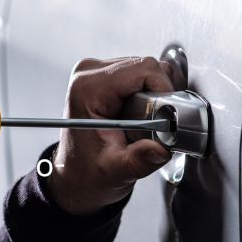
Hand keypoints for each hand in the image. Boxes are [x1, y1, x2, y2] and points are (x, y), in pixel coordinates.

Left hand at [49, 57, 174, 215]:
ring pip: (145, 69)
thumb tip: (159, 149)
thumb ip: (138, 160)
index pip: (142, 69)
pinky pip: (139, 74)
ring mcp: (95, 72)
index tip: (166, 115)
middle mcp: (88, 75)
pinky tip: (138, 114)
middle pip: (145, 67)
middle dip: (159, 95)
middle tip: (153, 124)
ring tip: (143, 122)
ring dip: (154, 95)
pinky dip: (147, 93)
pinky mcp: (103, 76)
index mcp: (87, 90)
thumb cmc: (88, 171)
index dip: (162, 90)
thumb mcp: (115, 172)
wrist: (75, 175)